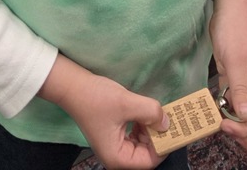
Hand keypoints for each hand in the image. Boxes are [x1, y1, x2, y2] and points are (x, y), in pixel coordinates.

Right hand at [38, 54, 169, 168]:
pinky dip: (142, 125)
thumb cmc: (96, 97)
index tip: (174, 128)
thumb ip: (150, 112)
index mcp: (117, 158)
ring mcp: (114, 146)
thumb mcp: (126, 103)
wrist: (72, 85)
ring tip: (156, 113)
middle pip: (146, 154)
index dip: (163, 145)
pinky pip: (135, 136)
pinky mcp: (114, 135)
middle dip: (158, 136)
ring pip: (142, 144)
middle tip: (168, 118)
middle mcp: (116, 156)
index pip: (149, 161)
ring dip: (150, 129)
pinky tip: (144, 112)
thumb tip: (167, 122)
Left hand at [209, 0, 246, 152]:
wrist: (228, 10)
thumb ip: (241, 89)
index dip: (244, 129)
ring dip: (235, 125)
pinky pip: (233, 105)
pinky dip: (225, 111)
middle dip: (246, 136)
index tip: (224, 123)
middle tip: (225, 128)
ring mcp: (245, 87)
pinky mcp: (233, 82)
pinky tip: (212, 107)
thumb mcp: (236, 59)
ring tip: (216, 119)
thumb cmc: (234, 30)